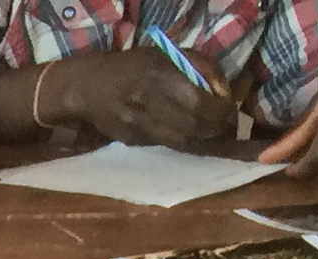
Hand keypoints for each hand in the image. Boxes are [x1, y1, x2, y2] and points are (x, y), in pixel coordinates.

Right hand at [40, 50, 235, 146]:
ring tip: (213, 133)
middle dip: (217, 129)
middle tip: (226, 126)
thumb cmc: (134, 65)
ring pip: (183, 142)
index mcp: (160, 76)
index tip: (229, 110)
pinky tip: (191, 135)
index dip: (221, 111)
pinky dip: (185, 141)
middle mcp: (148, 103)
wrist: (88, 87)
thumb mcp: (169, 54)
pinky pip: (166, 144)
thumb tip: (223, 93)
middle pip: (195, 127)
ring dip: (204, 140)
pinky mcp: (132, 139)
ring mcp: (138, 126)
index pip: (200, 103)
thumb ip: (200, 68)